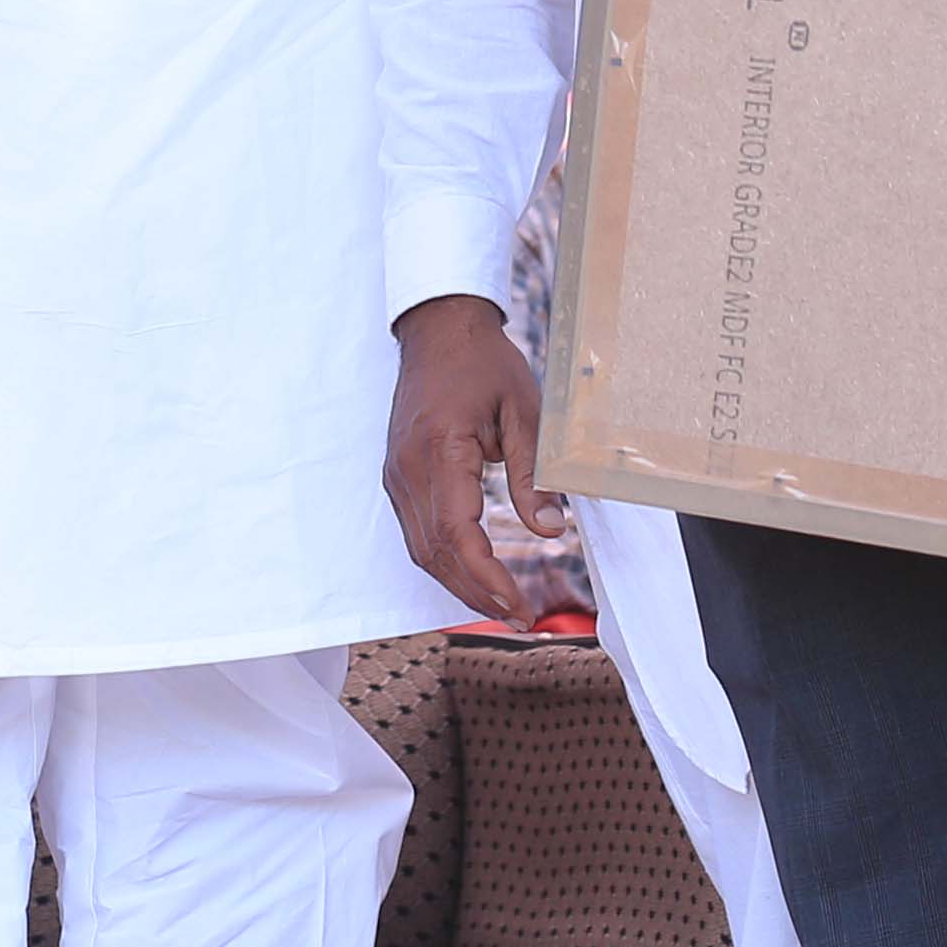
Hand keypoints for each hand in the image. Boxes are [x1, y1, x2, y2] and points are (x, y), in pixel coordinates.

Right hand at [386, 295, 566, 619]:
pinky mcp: (399, 475)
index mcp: (440, 449)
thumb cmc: (483, 364)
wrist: (439, 329)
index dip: (487, 578)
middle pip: (434, 553)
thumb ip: (533, 474)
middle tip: (519, 617)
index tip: (519, 606)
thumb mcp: (525, 412)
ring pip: (421, 549)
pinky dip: (444, 560)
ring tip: (501, 604)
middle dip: (475, 594)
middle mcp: (409, 468)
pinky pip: (416, 532)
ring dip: (458, 583)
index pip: (457, 534)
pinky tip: (473, 572)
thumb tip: (549, 530)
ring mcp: (397, 473)